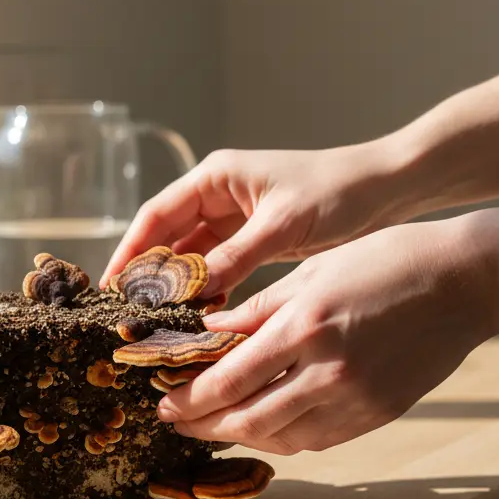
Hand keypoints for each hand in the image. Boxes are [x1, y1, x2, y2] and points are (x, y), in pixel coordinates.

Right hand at [100, 144, 407, 296]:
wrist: (388, 187)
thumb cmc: (337, 194)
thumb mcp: (281, 226)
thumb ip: (234, 257)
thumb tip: (190, 292)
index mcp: (215, 178)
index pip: (155, 215)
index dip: (129, 250)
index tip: (110, 284)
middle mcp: (216, 195)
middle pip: (166, 237)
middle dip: (146, 272)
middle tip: (127, 311)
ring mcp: (233, 217)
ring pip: (188, 255)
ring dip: (174, 284)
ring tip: (155, 319)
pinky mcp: (251, 237)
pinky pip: (215, 265)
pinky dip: (205, 288)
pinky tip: (197, 316)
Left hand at [156, 218, 493, 454]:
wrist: (461, 281)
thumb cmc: (382, 262)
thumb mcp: (309, 273)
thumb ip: (256, 311)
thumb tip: (209, 335)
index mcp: (303, 326)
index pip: (228, 379)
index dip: (190, 398)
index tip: (164, 402)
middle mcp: (328, 370)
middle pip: (247, 417)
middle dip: (203, 424)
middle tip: (175, 422)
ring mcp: (357, 398)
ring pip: (281, 437)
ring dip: (239, 435)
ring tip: (210, 426)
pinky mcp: (378, 413)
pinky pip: (317, 439)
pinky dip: (282, 436)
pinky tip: (260, 424)